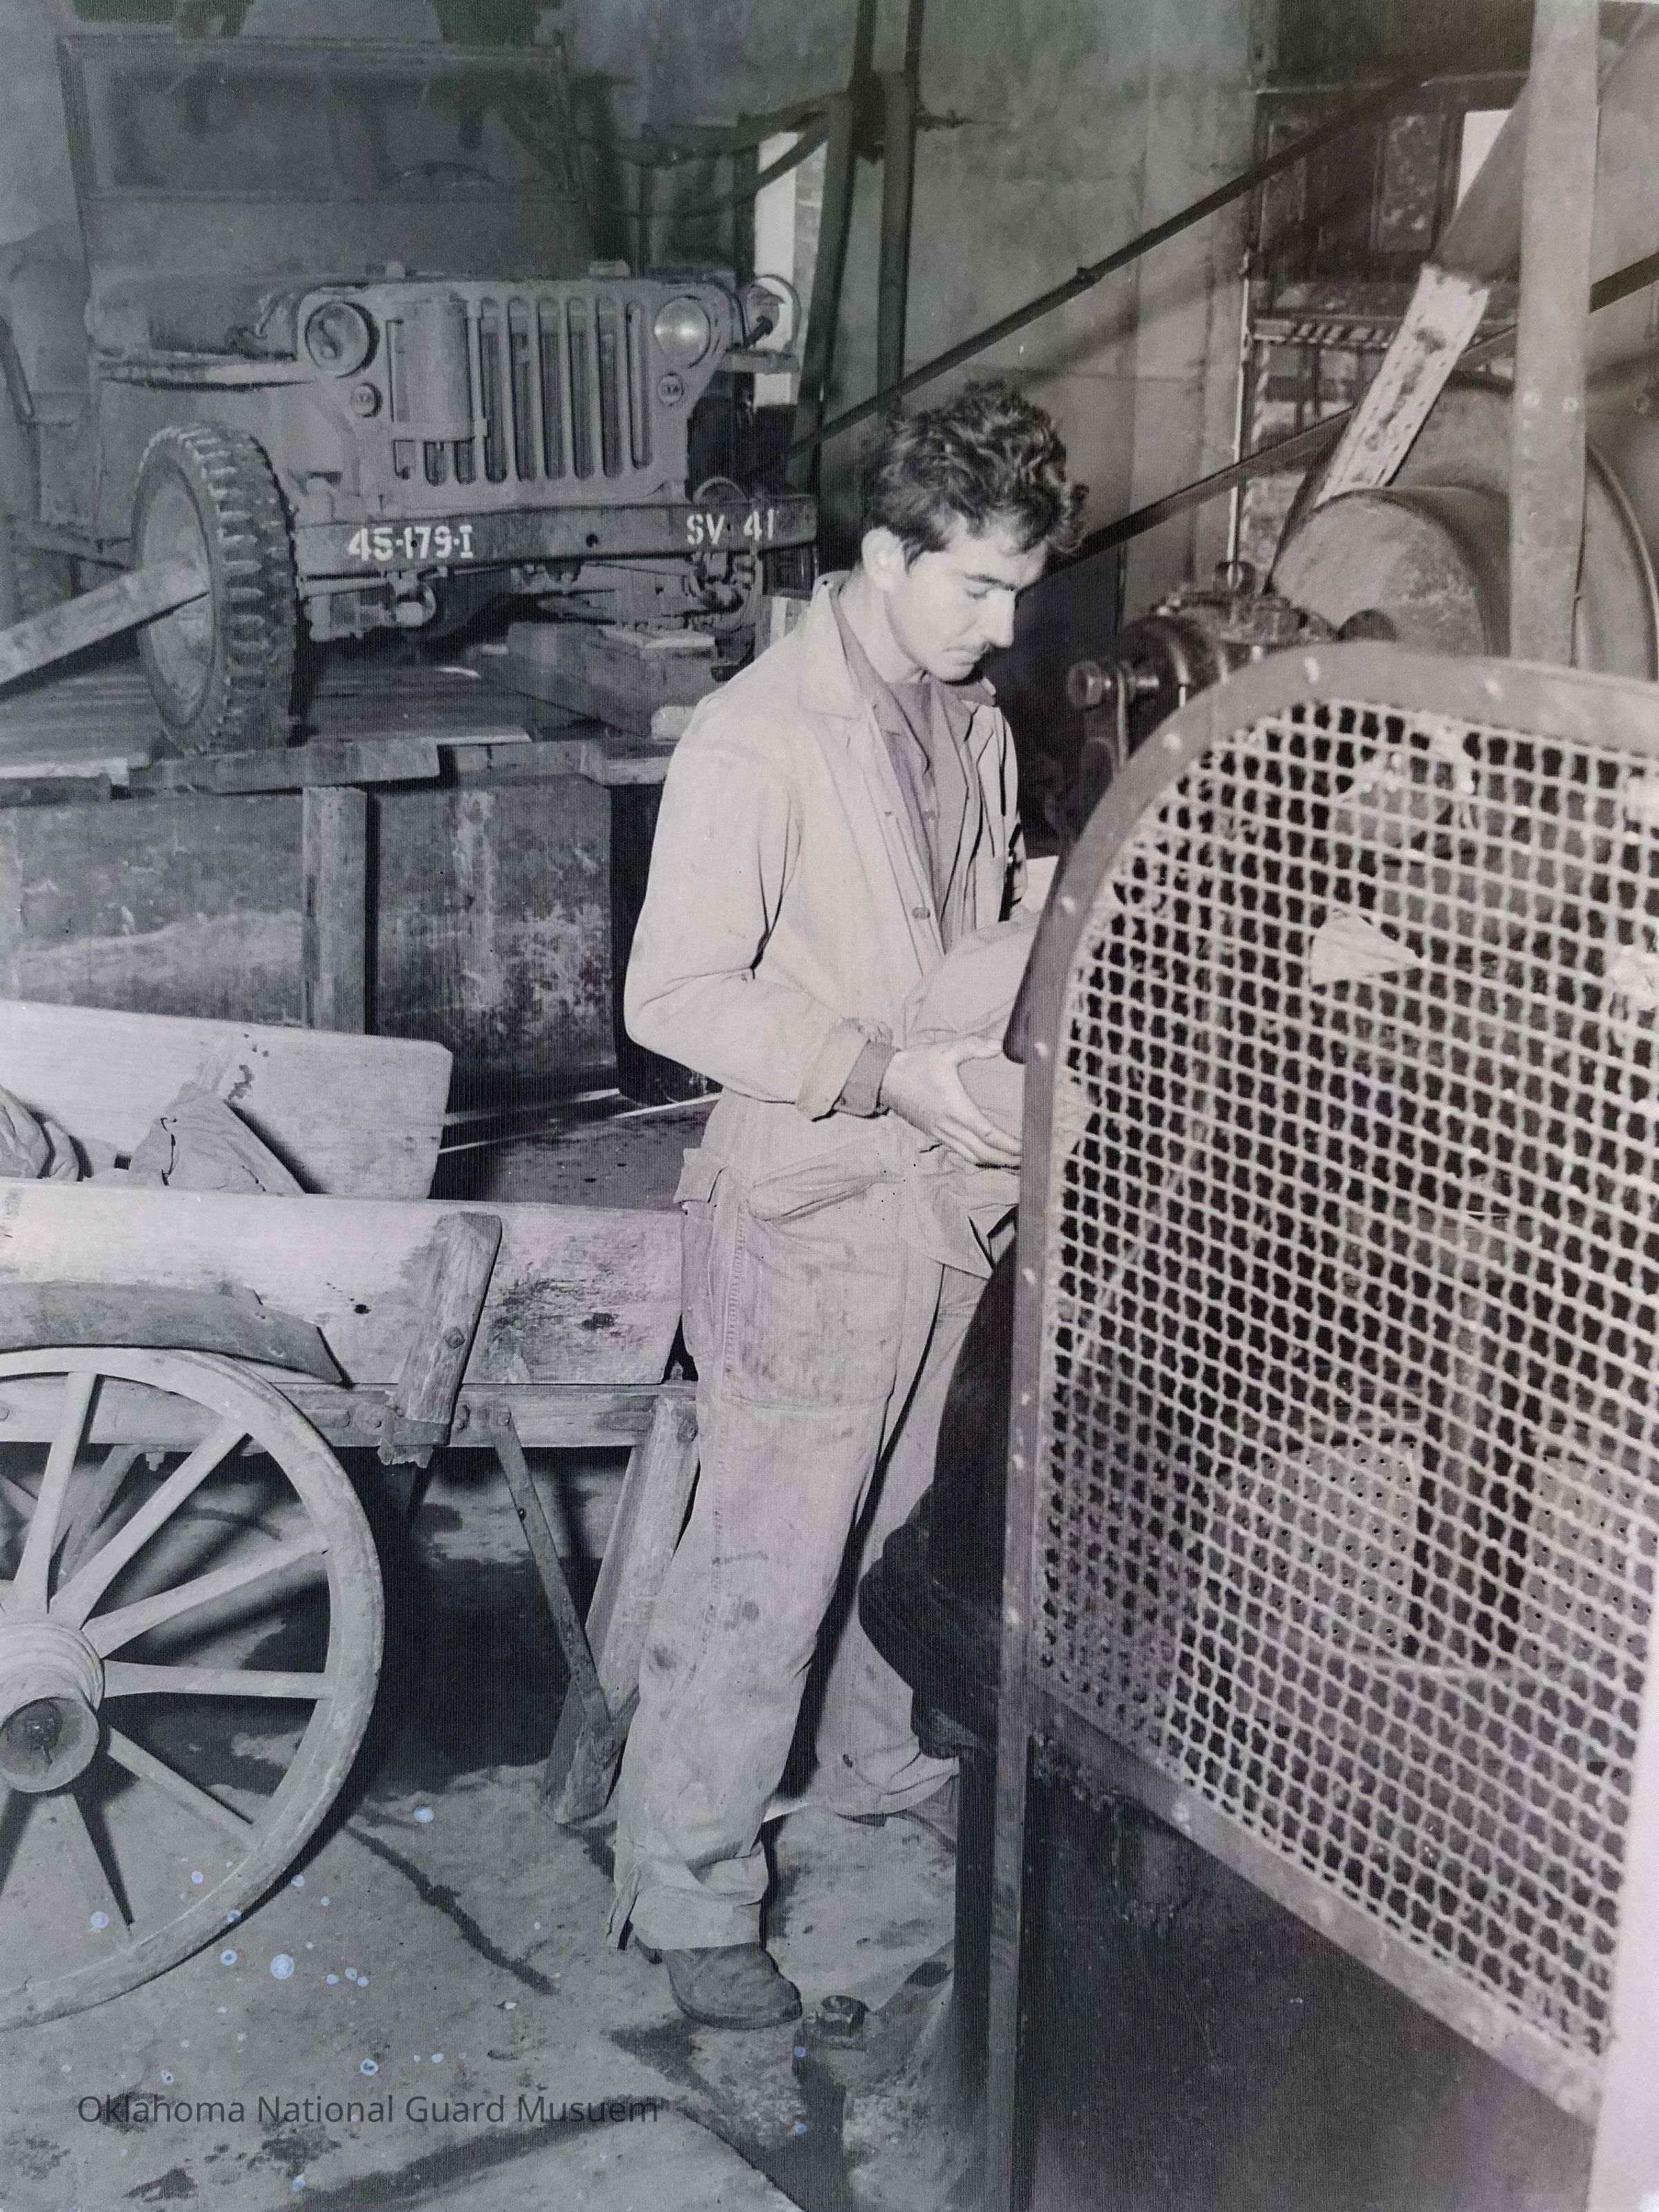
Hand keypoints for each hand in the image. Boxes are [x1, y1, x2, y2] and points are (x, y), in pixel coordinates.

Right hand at [880, 1037, 1021, 1167]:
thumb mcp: (945, 1050)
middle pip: (984, 1153)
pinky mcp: (936, 1135)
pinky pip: (961, 1153)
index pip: (988, 1135)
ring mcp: (941, 1134)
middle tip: (1028, 1160)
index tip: (1026, 1147)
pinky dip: (978, 1158)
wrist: (885, 1079)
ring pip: (972, 1157)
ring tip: (1013, 1162)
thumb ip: (972, 1046)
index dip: (1009, 1145)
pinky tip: (989, 1156)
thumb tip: (998, 1046)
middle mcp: (950, 1127)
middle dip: (1007, 1160)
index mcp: (956, 1109)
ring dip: (994, 1162)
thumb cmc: (916, 1065)